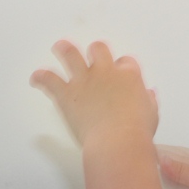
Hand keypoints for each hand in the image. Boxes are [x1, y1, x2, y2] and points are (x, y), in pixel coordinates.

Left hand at [30, 40, 157, 146]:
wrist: (118, 142)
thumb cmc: (136, 132)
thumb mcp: (151, 115)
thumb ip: (148, 101)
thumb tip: (149, 95)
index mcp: (129, 76)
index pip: (126, 62)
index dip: (122, 66)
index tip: (120, 72)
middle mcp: (106, 72)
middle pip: (99, 50)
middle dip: (95, 51)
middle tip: (91, 54)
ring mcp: (85, 81)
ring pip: (70, 54)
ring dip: (64, 49)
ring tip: (59, 47)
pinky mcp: (67, 93)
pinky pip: (49, 79)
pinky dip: (41, 78)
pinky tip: (36, 78)